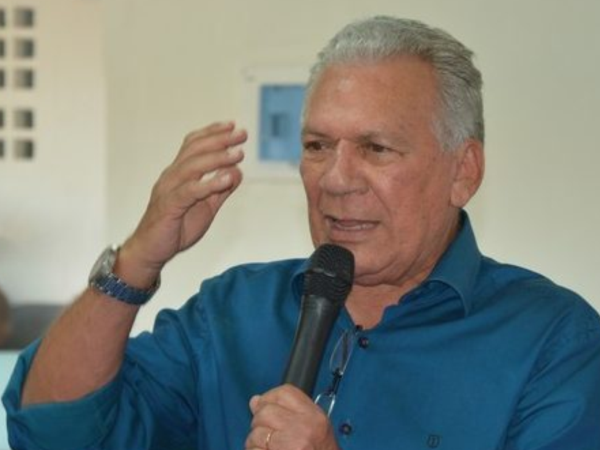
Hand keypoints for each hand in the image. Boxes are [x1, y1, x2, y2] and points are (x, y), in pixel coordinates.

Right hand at [118, 121, 246, 284]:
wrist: (152, 251)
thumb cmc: (176, 227)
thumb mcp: (205, 206)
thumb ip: (220, 190)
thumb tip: (237, 172)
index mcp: (179, 173)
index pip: (193, 145)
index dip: (212, 132)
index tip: (233, 126)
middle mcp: (171, 176)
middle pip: (195, 150)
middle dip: (220, 139)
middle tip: (241, 134)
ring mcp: (168, 190)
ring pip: (192, 167)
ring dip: (217, 158)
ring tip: (238, 154)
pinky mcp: (169, 206)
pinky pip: (190, 191)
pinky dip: (209, 184)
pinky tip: (227, 180)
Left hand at [245, 385, 339, 449]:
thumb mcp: (314, 430)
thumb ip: (287, 413)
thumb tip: (255, 400)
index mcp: (314, 418)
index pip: (284, 393)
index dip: (269, 398)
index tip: (265, 408)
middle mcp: (303, 428)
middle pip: (266, 411)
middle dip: (259, 423)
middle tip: (267, 436)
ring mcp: (291, 445)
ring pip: (256, 432)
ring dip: (255, 442)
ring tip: (268, 449)